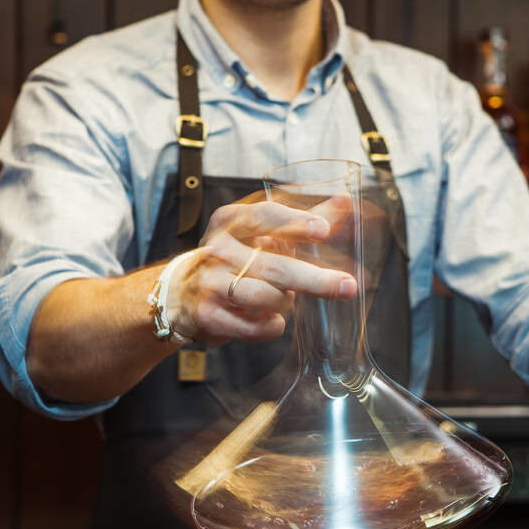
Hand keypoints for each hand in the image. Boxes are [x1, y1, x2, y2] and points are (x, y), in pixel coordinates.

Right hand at [167, 195, 357, 344]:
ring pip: (266, 298)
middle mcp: (217, 249)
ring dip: (286, 302)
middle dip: (316, 280)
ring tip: (285, 298)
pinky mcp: (208, 316)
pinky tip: (271, 319)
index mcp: (230, 222)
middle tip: (348, 287)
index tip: (324, 231)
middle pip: (274, 266)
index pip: (263, 216)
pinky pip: (255, 327)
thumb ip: (301, 220)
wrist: (179, 293)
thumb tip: (344, 201)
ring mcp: (210, 283)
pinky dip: (271, 326)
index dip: (295, 223)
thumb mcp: (258, 233)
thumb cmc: (233, 258)